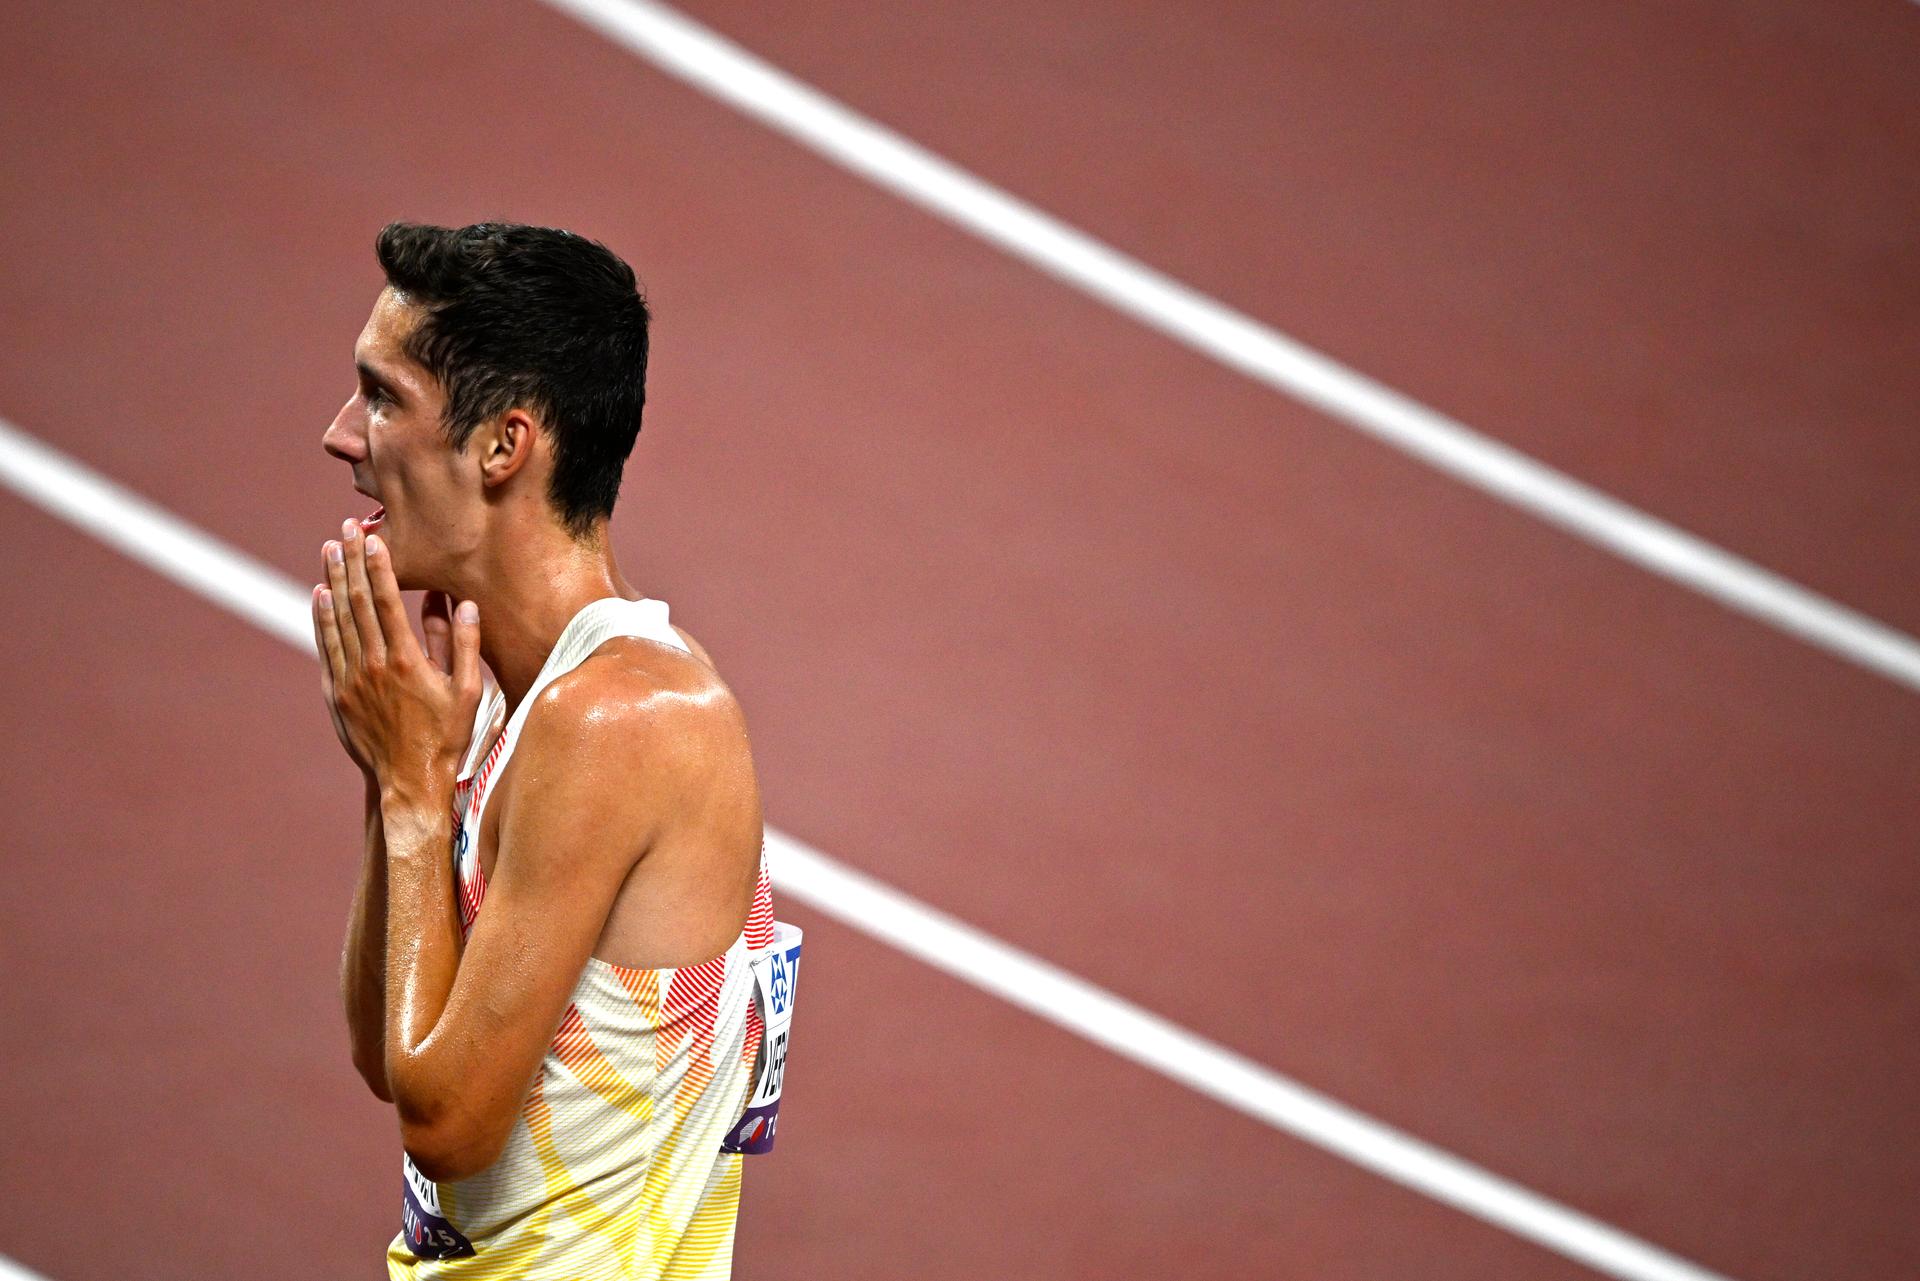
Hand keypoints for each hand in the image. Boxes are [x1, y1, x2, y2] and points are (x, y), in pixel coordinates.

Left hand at [312, 518, 481, 798]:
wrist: (409, 782)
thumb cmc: (447, 738)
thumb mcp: (469, 692)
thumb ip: (463, 645)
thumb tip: (463, 603)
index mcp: (406, 660)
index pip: (386, 600)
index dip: (378, 565)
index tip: (372, 537)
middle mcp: (373, 665)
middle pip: (356, 602)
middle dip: (350, 561)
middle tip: (345, 530)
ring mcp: (351, 680)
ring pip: (337, 620)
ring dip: (332, 581)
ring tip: (329, 550)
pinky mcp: (337, 695)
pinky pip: (326, 648)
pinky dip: (321, 619)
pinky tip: (320, 596)